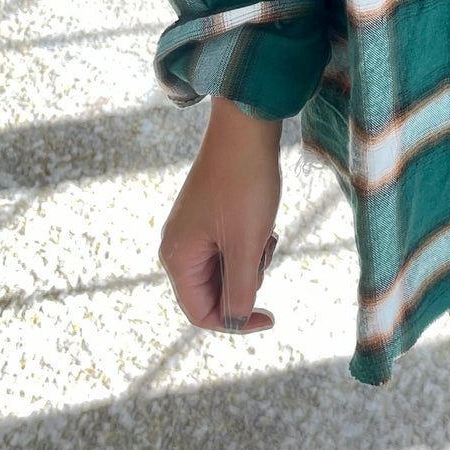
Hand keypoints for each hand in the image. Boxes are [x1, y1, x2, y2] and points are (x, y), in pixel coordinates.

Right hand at [158, 98, 282, 335]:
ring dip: (252, 259)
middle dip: (246, 280)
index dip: (236, 322)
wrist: (246, 127)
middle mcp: (178, 247)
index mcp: (178, 259)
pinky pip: (231, 246)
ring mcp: (193, 229)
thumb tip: (234, 320)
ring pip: (227, 268)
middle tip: (264, 247)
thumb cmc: (244, 184)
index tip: (271, 317)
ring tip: (264, 229)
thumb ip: (239, 289)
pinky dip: (251, 242)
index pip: (202, 313)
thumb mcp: (246, 244)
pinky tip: (263, 220)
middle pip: (214, 291)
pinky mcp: (209, 215)